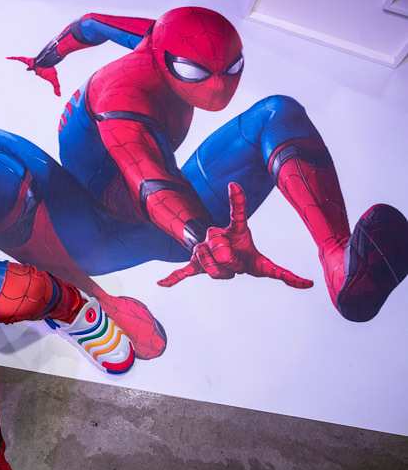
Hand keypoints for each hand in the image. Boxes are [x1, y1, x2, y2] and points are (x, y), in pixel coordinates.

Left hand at [6, 56, 61, 95]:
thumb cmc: (50, 70)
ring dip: (18, 59)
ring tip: (13, 59)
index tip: (35, 73)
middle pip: (31, 67)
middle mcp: (35, 66)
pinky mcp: (28, 60)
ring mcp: (31, 63)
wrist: (48, 62)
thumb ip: (56, 88)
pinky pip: (19, 59)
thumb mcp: (53, 80)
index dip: (35, 72)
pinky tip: (6, 57)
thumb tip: (59, 96)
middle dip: (30, 68)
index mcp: (40, 70)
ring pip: (23, 60)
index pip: (37, 71)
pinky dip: (13, 58)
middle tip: (27, 70)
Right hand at [157, 183, 312, 288]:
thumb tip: (308, 284)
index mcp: (235, 230)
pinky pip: (182, 271)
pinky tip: (161, 284)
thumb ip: (281, 273)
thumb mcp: (263, 265)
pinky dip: (173, 278)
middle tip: (235, 263)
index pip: (237, 213)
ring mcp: (203, 249)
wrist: (227, 261)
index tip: (234, 185)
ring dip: (217, 271)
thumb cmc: (246, 258)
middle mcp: (216, 235)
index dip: (236, 200)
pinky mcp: (194, 264)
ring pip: (206, 262)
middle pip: (219, 248)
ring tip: (223, 269)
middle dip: (229, 261)